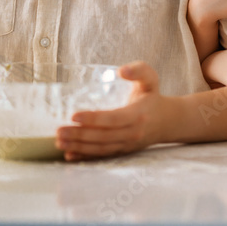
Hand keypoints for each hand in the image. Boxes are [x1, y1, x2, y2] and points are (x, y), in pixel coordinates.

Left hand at [55, 62, 171, 160]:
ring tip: (59, 142)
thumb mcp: (150, 79)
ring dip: (79, 147)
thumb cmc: (152, 96)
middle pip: (103, 137)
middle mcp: (133, 132)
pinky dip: (85, 157)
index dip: (93, 119)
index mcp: (138, 114)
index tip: (73, 115)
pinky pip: (103, 156)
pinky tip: (69, 155)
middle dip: (80, 136)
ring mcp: (128, 144)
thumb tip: (121, 70)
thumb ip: (139, 70)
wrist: (167, 120)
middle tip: (59, 131)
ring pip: (101, 149)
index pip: (114, 118)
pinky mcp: (123, 151)